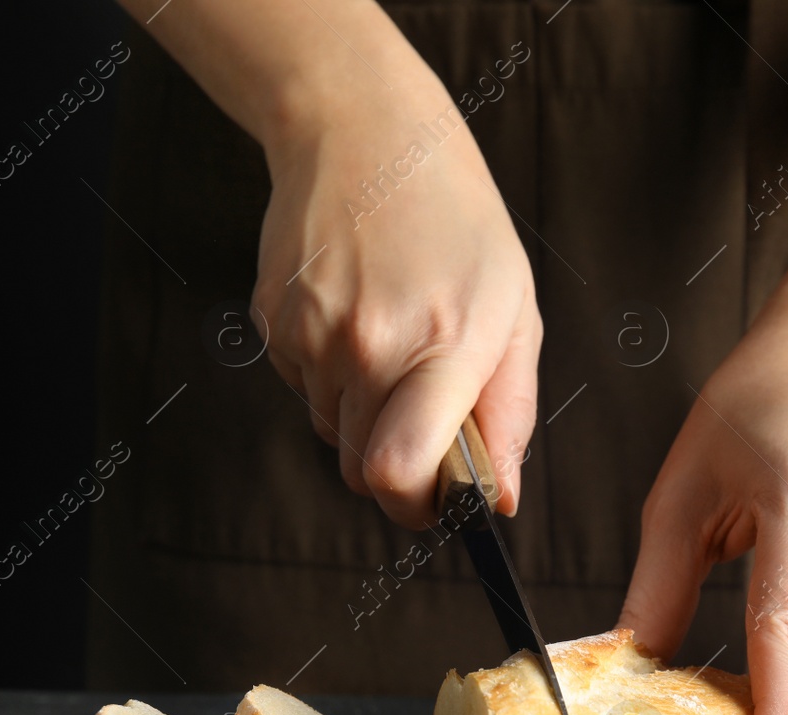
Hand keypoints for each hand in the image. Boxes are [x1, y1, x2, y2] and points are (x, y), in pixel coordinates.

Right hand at [252, 84, 539, 525]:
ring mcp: (310, 335)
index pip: (399, 472)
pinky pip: (301, 390)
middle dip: (395, 462)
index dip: (415, 507)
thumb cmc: (455, 221)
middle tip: (424, 408)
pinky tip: (354, 314)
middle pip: (362, 470)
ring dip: (362, 413)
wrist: (363, 133)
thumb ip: (509, 413)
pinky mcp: (272, 324)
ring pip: (331, 432)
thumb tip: (501, 500)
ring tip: (391, 337)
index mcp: (441, 344)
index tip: (436, 502)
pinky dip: (328, 375)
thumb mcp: (514, 310)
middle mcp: (367, 345)